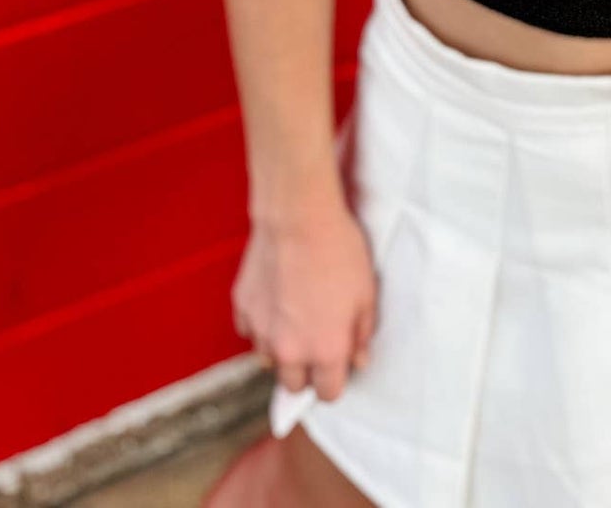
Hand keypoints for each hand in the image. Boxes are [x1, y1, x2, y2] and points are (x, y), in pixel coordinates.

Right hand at [231, 199, 376, 404]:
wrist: (299, 216)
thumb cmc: (338, 250)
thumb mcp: (367, 293)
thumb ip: (362, 334)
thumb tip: (359, 359)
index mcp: (325, 351)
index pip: (328, 394)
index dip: (335, 381)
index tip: (338, 365)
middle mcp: (289, 350)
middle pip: (294, 384)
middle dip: (306, 371)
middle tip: (316, 340)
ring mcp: (261, 331)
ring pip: (269, 359)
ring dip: (282, 347)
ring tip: (295, 315)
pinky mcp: (243, 309)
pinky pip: (251, 331)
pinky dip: (262, 323)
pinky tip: (276, 298)